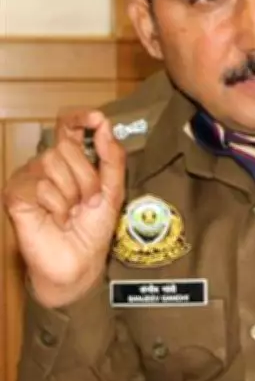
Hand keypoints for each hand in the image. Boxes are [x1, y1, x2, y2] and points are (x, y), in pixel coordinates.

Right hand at [2, 110, 125, 307]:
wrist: (79, 262)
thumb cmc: (93, 228)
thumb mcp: (112, 190)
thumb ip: (111, 159)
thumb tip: (105, 126)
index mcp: (70, 161)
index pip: (68, 127)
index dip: (80, 117)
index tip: (97, 119)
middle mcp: (47, 165)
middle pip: (66, 147)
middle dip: (87, 177)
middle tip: (89, 202)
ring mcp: (29, 178)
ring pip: (53, 164)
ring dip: (73, 193)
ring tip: (72, 213)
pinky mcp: (16, 195)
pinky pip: (40, 186)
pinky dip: (56, 206)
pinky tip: (56, 220)